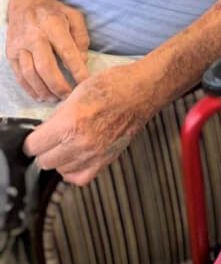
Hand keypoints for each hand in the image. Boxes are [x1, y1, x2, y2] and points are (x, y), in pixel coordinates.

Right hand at [6, 0, 88, 100]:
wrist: (26, 4)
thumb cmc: (56, 12)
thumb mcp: (75, 17)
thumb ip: (81, 38)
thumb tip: (82, 62)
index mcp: (53, 25)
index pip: (66, 51)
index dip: (77, 69)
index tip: (86, 82)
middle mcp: (34, 36)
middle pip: (45, 66)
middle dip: (59, 85)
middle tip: (70, 96)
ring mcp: (19, 46)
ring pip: (30, 74)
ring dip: (44, 90)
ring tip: (56, 99)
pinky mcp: (11, 54)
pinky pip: (19, 75)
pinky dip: (30, 89)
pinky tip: (41, 96)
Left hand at [22, 63, 152, 184]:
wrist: (143, 90)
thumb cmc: (114, 85)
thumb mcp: (77, 92)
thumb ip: (57, 116)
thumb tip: (44, 132)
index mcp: (70, 123)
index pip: (34, 146)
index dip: (33, 139)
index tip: (37, 136)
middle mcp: (81, 142)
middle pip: (45, 161)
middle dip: (45, 150)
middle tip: (52, 139)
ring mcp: (95, 154)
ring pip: (61, 170)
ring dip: (61, 160)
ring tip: (68, 145)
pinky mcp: (107, 159)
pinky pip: (80, 178)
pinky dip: (74, 171)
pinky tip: (77, 158)